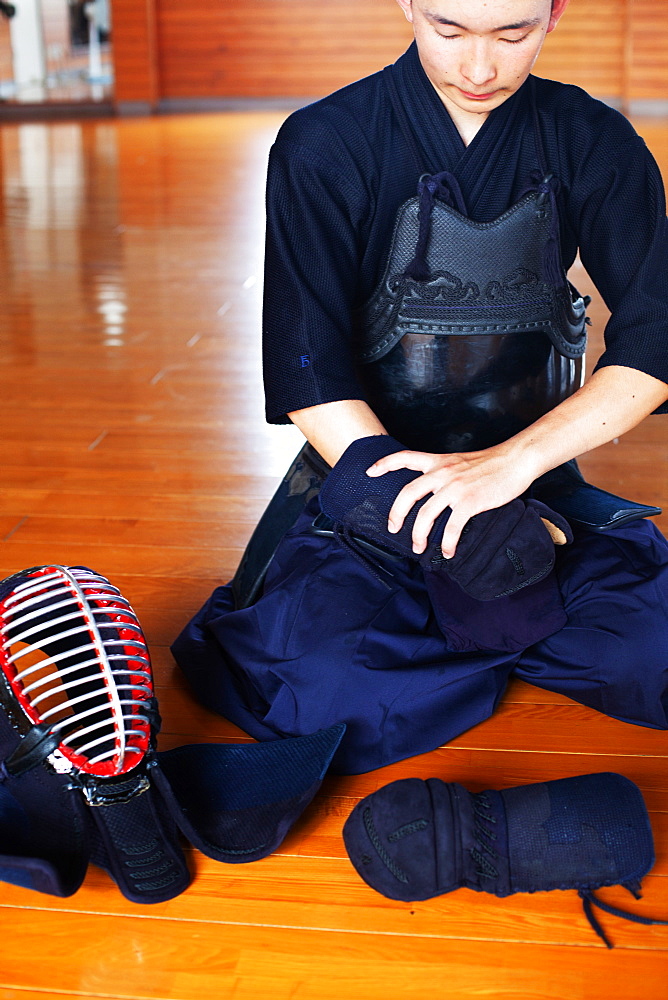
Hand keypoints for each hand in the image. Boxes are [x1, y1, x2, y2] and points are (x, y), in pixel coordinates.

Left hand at [366, 445, 538, 557]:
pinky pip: (452, 528)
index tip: (370, 471)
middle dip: (396, 514)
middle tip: (393, 528)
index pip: (405, 458)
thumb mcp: (461, 462)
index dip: (385, 463)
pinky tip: (448, 551)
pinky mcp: (469, 502)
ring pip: (426, 515)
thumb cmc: (492, 463)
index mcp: (438, 462)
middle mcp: (442, 473)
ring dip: (419, 535)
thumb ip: (446, 473)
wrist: (516, 460)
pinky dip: (448, 543)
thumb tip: (437, 494)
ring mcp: (454, 488)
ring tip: (419, 548)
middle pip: (407, 493)